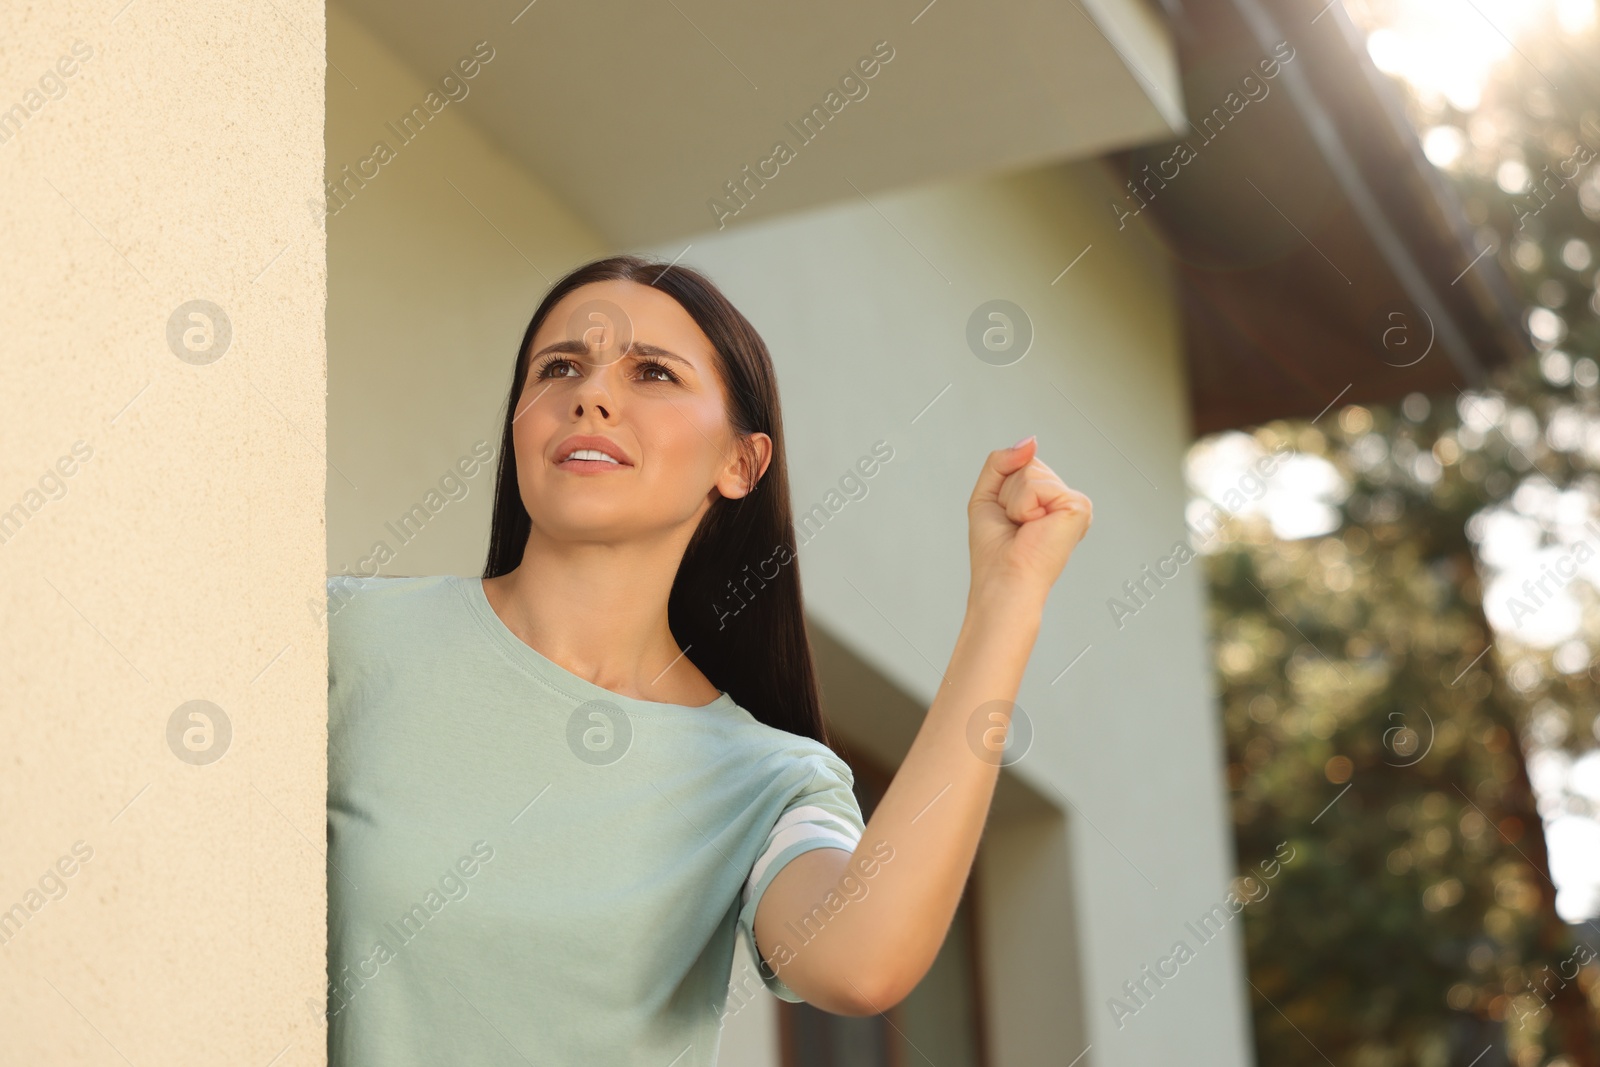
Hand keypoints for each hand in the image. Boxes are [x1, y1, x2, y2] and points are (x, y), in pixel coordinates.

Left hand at [966, 436, 1091, 611]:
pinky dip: (1023, 505)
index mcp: (1049, 500)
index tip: (1008, 520)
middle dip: (1007, 493)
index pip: (1022, 464)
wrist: (1004, 582)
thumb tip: (1031, 441)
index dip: (1003, 489)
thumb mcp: (988, 495)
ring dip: (1013, 500)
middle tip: (1015, 525)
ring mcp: (1075, 503)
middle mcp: (1065, 501)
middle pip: (1026, 463)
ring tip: (1024, 528)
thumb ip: (1003, 461)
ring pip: (1029, 470)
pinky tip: (1033, 527)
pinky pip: (1035, 484)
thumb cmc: (996, 553)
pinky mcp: (1078, 506)